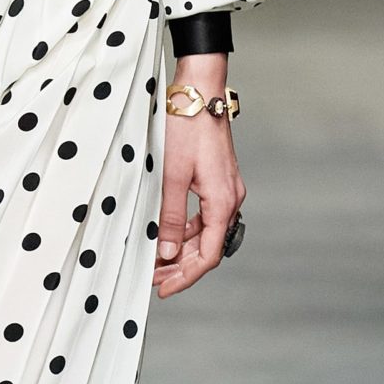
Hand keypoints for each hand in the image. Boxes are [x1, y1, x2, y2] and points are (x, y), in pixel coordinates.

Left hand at [153, 54, 243, 298]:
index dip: (186, 277)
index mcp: (222, 202)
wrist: (200, 92)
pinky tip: (166, 234)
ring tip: (154, 260)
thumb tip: (165, 253)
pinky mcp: (218, 180)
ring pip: (205, 232)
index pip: (208, 255)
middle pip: (208, 247)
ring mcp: (226, 189)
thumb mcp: (171, 176)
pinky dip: (185, 229)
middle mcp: (230, 199)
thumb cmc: (186, 129)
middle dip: (181, 268)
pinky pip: (204, 215)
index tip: (164, 290)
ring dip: (181, 249)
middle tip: (153, 281)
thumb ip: (169, 217)